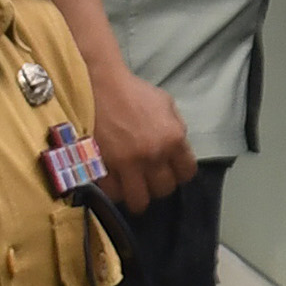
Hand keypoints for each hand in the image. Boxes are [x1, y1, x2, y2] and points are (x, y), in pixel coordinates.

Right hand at [86, 56, 194, 214]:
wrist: (98, 85)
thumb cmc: (133, 92)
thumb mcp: (166, 105)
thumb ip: (176, 129)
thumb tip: (178, 151)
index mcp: (173, 139)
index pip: (187, 173)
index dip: (179, 174)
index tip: (171, 171)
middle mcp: (153, 155)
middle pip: (164, 190)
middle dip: (158, 185)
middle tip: (149, 177)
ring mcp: (127, 164)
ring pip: (139, 200)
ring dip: (137, 195)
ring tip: (132, 186)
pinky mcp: (103, 167)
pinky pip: (113, 194)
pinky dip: (114, 191)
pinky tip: (114, 182)